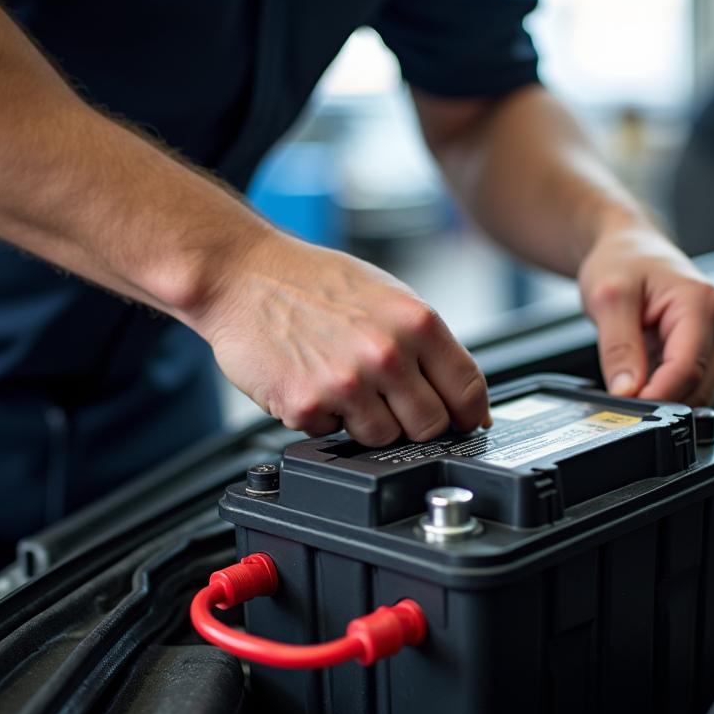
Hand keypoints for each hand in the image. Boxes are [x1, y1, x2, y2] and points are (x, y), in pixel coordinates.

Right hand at [191, 231, 490, 445]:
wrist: (242, 274)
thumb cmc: (313, 283)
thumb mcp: (387, 297)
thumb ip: (425, 344)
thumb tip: (461, 397)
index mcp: (416, 322)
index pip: (468, 389)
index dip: (471, 415)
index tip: (466, 423)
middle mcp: (387, 352)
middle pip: (432, 426)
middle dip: (416, 423)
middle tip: (393, 404)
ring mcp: (347, 382)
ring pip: (384, 438)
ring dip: (368, 423)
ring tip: (345, 385)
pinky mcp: (307, 405)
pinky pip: (332, 435)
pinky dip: (324, 418)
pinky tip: (312, 382)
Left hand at [578, 227, 713, 405]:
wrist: (631, 252)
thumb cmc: (623, 263)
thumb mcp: (608, 298)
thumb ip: (618, 348)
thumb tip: (627, 391)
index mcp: (703, 303)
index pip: (687, 370)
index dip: (656, 396)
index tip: (623, 407)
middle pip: (697, 387)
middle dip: (658, 400)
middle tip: (618, 393)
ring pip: (697, 394)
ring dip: (662, 396)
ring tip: (630, 374)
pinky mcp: (713, 355)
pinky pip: (691, 389)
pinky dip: (665, 391)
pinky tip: (645, 374)